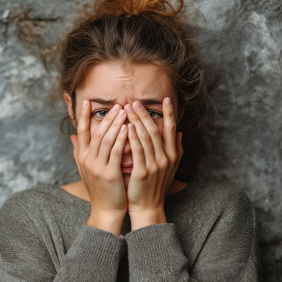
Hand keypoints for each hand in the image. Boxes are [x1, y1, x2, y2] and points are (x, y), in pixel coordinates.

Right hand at [71, 100, 127, 234]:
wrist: (106, 210)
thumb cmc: (99, 188)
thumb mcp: (85, 168)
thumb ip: (79, 151)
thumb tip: (72, 137)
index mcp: (82, 157)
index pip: (81, 132)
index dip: (83, 116)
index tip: (87, 101)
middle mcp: (87, 160)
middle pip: (96, 133)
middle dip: (107, 117)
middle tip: (117, 105)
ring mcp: (97, 167)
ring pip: (106, 140)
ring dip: (115, 124)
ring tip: (124, 111)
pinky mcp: (109, 174)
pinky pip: (115, 152)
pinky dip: (121, 138)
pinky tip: (128, 128)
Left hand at [125, 97, 182, 229]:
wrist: (148, 206)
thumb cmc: (156, 185)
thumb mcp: (170, 168)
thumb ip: (176, 149)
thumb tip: (179, 133)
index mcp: (173, 155)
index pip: (171, 129)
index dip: (169, 114)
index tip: (166, 99)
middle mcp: (166, 158)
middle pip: (156, 130)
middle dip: (145, 114)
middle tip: (135, 101)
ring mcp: (155, 165)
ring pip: (146, 137)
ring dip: (137, 121)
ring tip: (128, 109)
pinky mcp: (142, 172)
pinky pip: (137, 151)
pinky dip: (132, 137)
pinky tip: (126, 127)